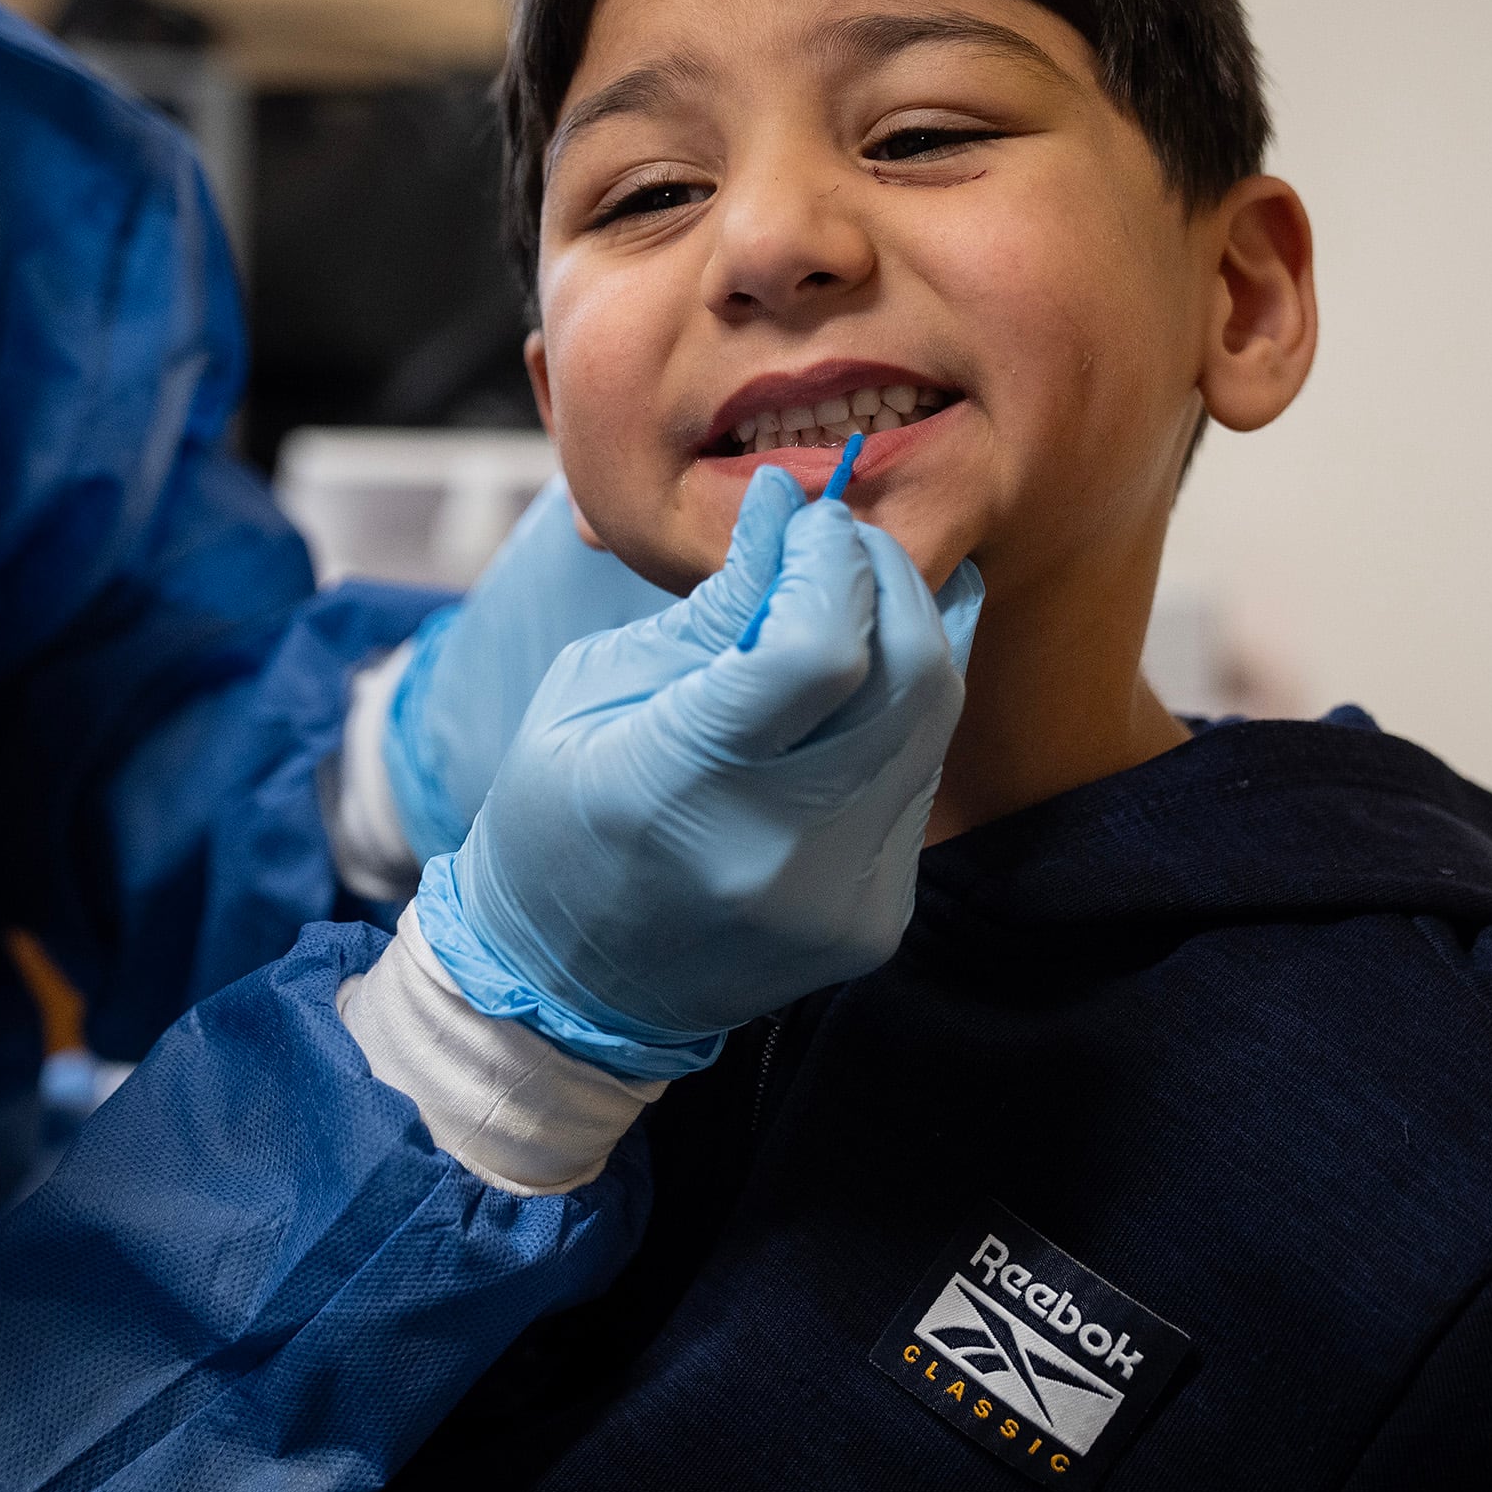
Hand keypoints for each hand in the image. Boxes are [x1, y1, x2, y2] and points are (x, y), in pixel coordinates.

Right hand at [410, 466, 982, 1076]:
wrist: (571, 988)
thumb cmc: (557, 819)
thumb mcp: (593, 690)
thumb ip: (710, 609)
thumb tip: (786, 504)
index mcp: (681, 790)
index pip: (820, 650)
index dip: (831, 560)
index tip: (807, 518)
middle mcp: (780, 854)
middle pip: (912, 677)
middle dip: (891, 578)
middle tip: (846, 540)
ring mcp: (842, 897)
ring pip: (934, 723)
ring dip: (908, 635)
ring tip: (852, 594)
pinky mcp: (878, 919)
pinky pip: (918, 779)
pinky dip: (896, 713)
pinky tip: (852, 686)